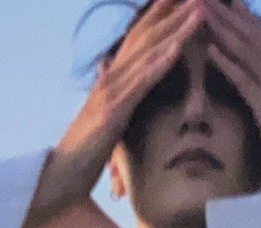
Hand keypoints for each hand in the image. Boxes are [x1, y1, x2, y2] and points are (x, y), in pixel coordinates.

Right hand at [27, 0, 204, 227]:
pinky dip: (159, 64)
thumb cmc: (82, 152)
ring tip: (201, 8)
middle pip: (146, 36)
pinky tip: (177, 48)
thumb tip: (107, 68)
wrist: (59, 178)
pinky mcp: (112, 114)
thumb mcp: (101, 116)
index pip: (139, 36)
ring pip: (148, 55)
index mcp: (111, 79)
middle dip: (174, 10)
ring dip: (176, 30)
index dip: (161, 12)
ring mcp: (110, 95)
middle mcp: (110, 79)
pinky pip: (140, 85)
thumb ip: (109, 91)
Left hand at [203, 0, 260, 186]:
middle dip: (230, 13)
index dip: (241, 18)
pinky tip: (210, 51)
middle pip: (253, 38)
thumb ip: (260, 106)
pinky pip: (247, 84)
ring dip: (225, 29)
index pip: (258, 42)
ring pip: (249, 54)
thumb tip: (248, 96)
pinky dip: (228, 65)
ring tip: (201, 9)